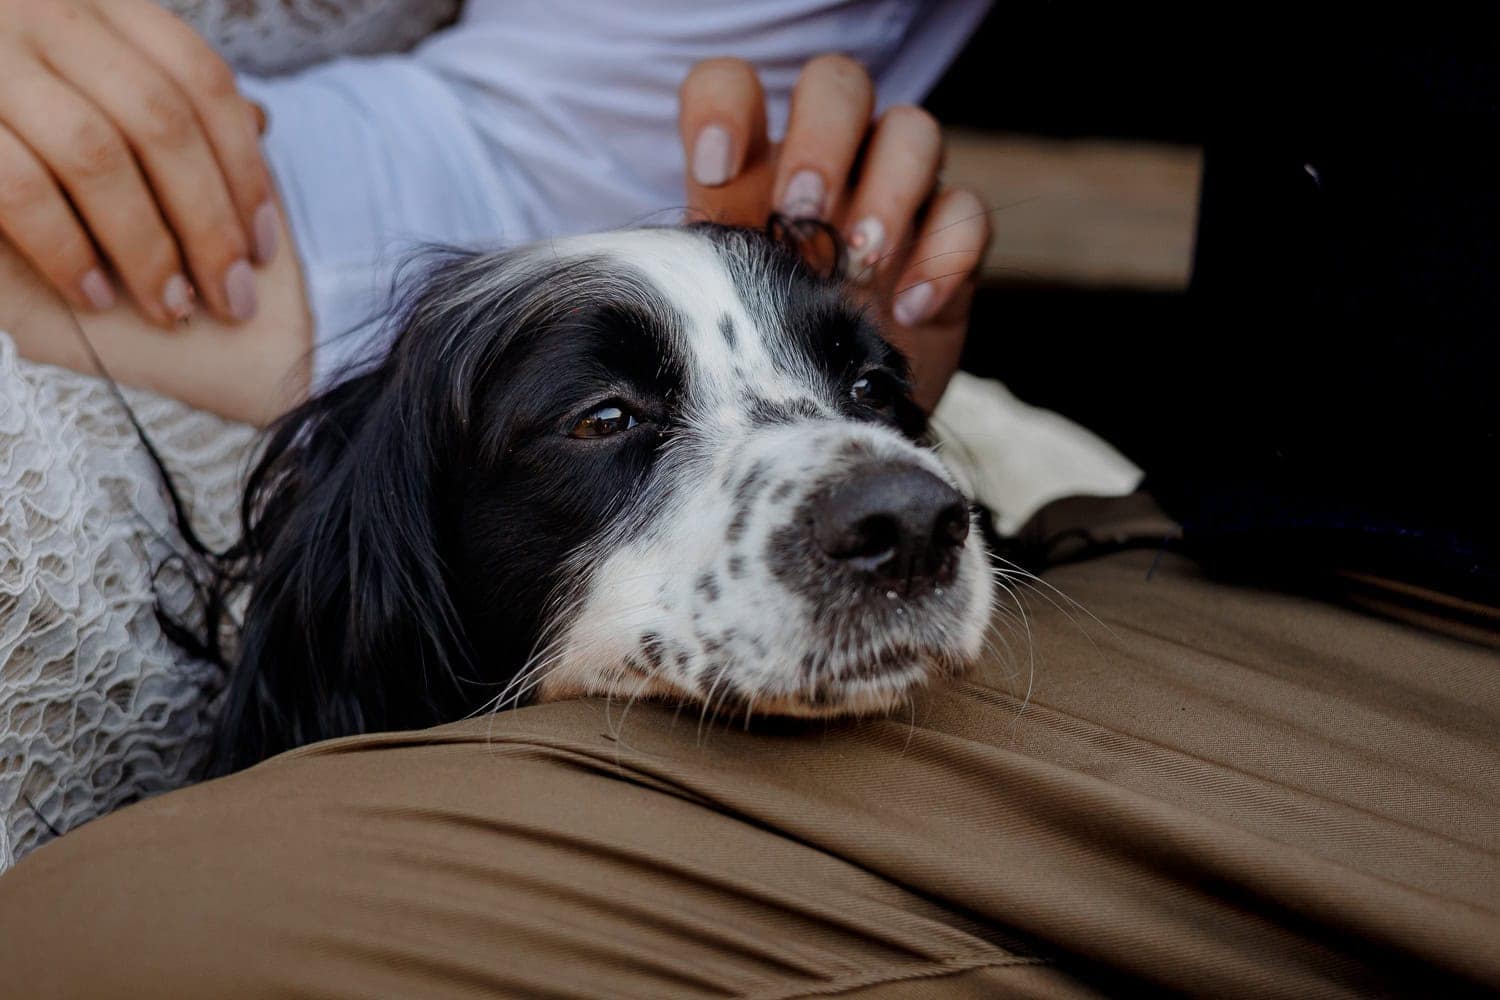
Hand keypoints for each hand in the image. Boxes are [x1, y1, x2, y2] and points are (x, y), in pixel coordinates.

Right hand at [0, 0, 273, 326]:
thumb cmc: (7, 78)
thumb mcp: (84, 59)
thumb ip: (160, 87)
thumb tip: (260, 128)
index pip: (201, 80)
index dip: (243, 172)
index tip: (263, 250)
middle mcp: (41, 10)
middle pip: (160, 122)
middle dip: (208, 223)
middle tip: (231, 299)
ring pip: (95, 155)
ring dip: (145, 245)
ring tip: (170, 308)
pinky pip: (17, 185)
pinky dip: (64, 248)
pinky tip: (93, 295)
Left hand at [677, 56, 990, 410]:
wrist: (820, 436)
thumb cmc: (747, 373)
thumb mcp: (701, 329)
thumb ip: (672, 297)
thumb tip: (583, 313)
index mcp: (748, 172)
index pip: (734, 86)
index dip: (726, 105)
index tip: (713, 170)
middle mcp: (824, 171)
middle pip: (838, 85)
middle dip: (822, 140)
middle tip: (802, 212)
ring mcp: (892, 204)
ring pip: (913, 130)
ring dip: (891, 184)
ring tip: (863, 256)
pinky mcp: (943, 252)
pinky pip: (966, 213)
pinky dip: (943, 253)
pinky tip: (907, 310)